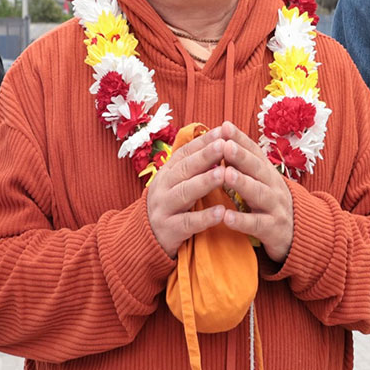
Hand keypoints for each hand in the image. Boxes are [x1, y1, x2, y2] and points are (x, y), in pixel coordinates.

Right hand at [145, 127, 233, 257]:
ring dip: (205, 182)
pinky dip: (205, 217)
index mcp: (167, 173)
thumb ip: (192, 166)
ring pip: (185, 193)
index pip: (185, 152)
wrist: (145, 238)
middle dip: (205, 156)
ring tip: (224, 173)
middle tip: (224, 144)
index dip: (203, 141)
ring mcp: (164, 208)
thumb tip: (218, 141)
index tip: (222, 131)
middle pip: (185, 169)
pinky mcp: (169, 230)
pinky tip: (221, 212)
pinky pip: (188, 223)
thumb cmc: (170, 206)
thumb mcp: (175, 183)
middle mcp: (163, 187)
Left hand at [215, 124, 295, 263]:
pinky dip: (241, 221)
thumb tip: (222, 141)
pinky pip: (257, 224)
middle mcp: (273, 186)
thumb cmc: (271, 203)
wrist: (301, 233)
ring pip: (259, 193)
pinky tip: (226, 217)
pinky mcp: (274, 229)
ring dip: (242, 183)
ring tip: (226, 174)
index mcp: (268, 173)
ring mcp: (275, 207)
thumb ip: (245, 165)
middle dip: (242, 156)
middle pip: (258, 168)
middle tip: (226, 145)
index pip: (255, 152)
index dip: (241, 139)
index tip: (225, 126)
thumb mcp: (261, 182)